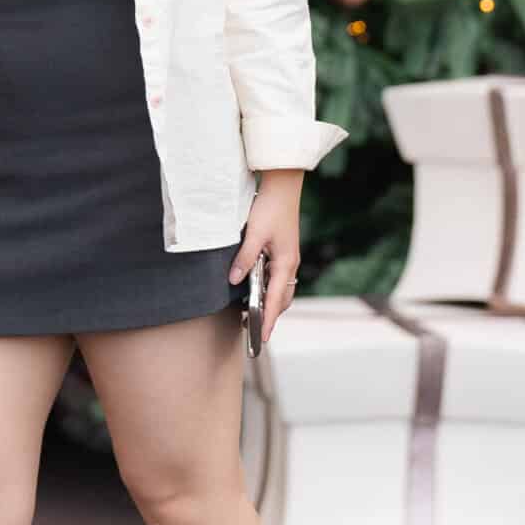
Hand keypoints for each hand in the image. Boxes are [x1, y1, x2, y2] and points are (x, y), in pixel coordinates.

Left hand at [228, 173, 303, 346]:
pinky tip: (254, 289)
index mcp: (285, 263)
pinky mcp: (283, 252)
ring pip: (280, 290)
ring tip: (249, 314)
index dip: (267, 320)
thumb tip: (234, 280)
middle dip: (269, 316)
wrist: (283, 187)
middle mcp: (290, 264)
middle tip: (252, 330)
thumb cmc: (270, 208)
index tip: (261, 338)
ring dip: (268, 303)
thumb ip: (245, 258)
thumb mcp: (254, 234)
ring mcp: (288, 259)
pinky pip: (277, 279)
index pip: (275, 300)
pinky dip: (268, 289)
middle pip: (281, 299)